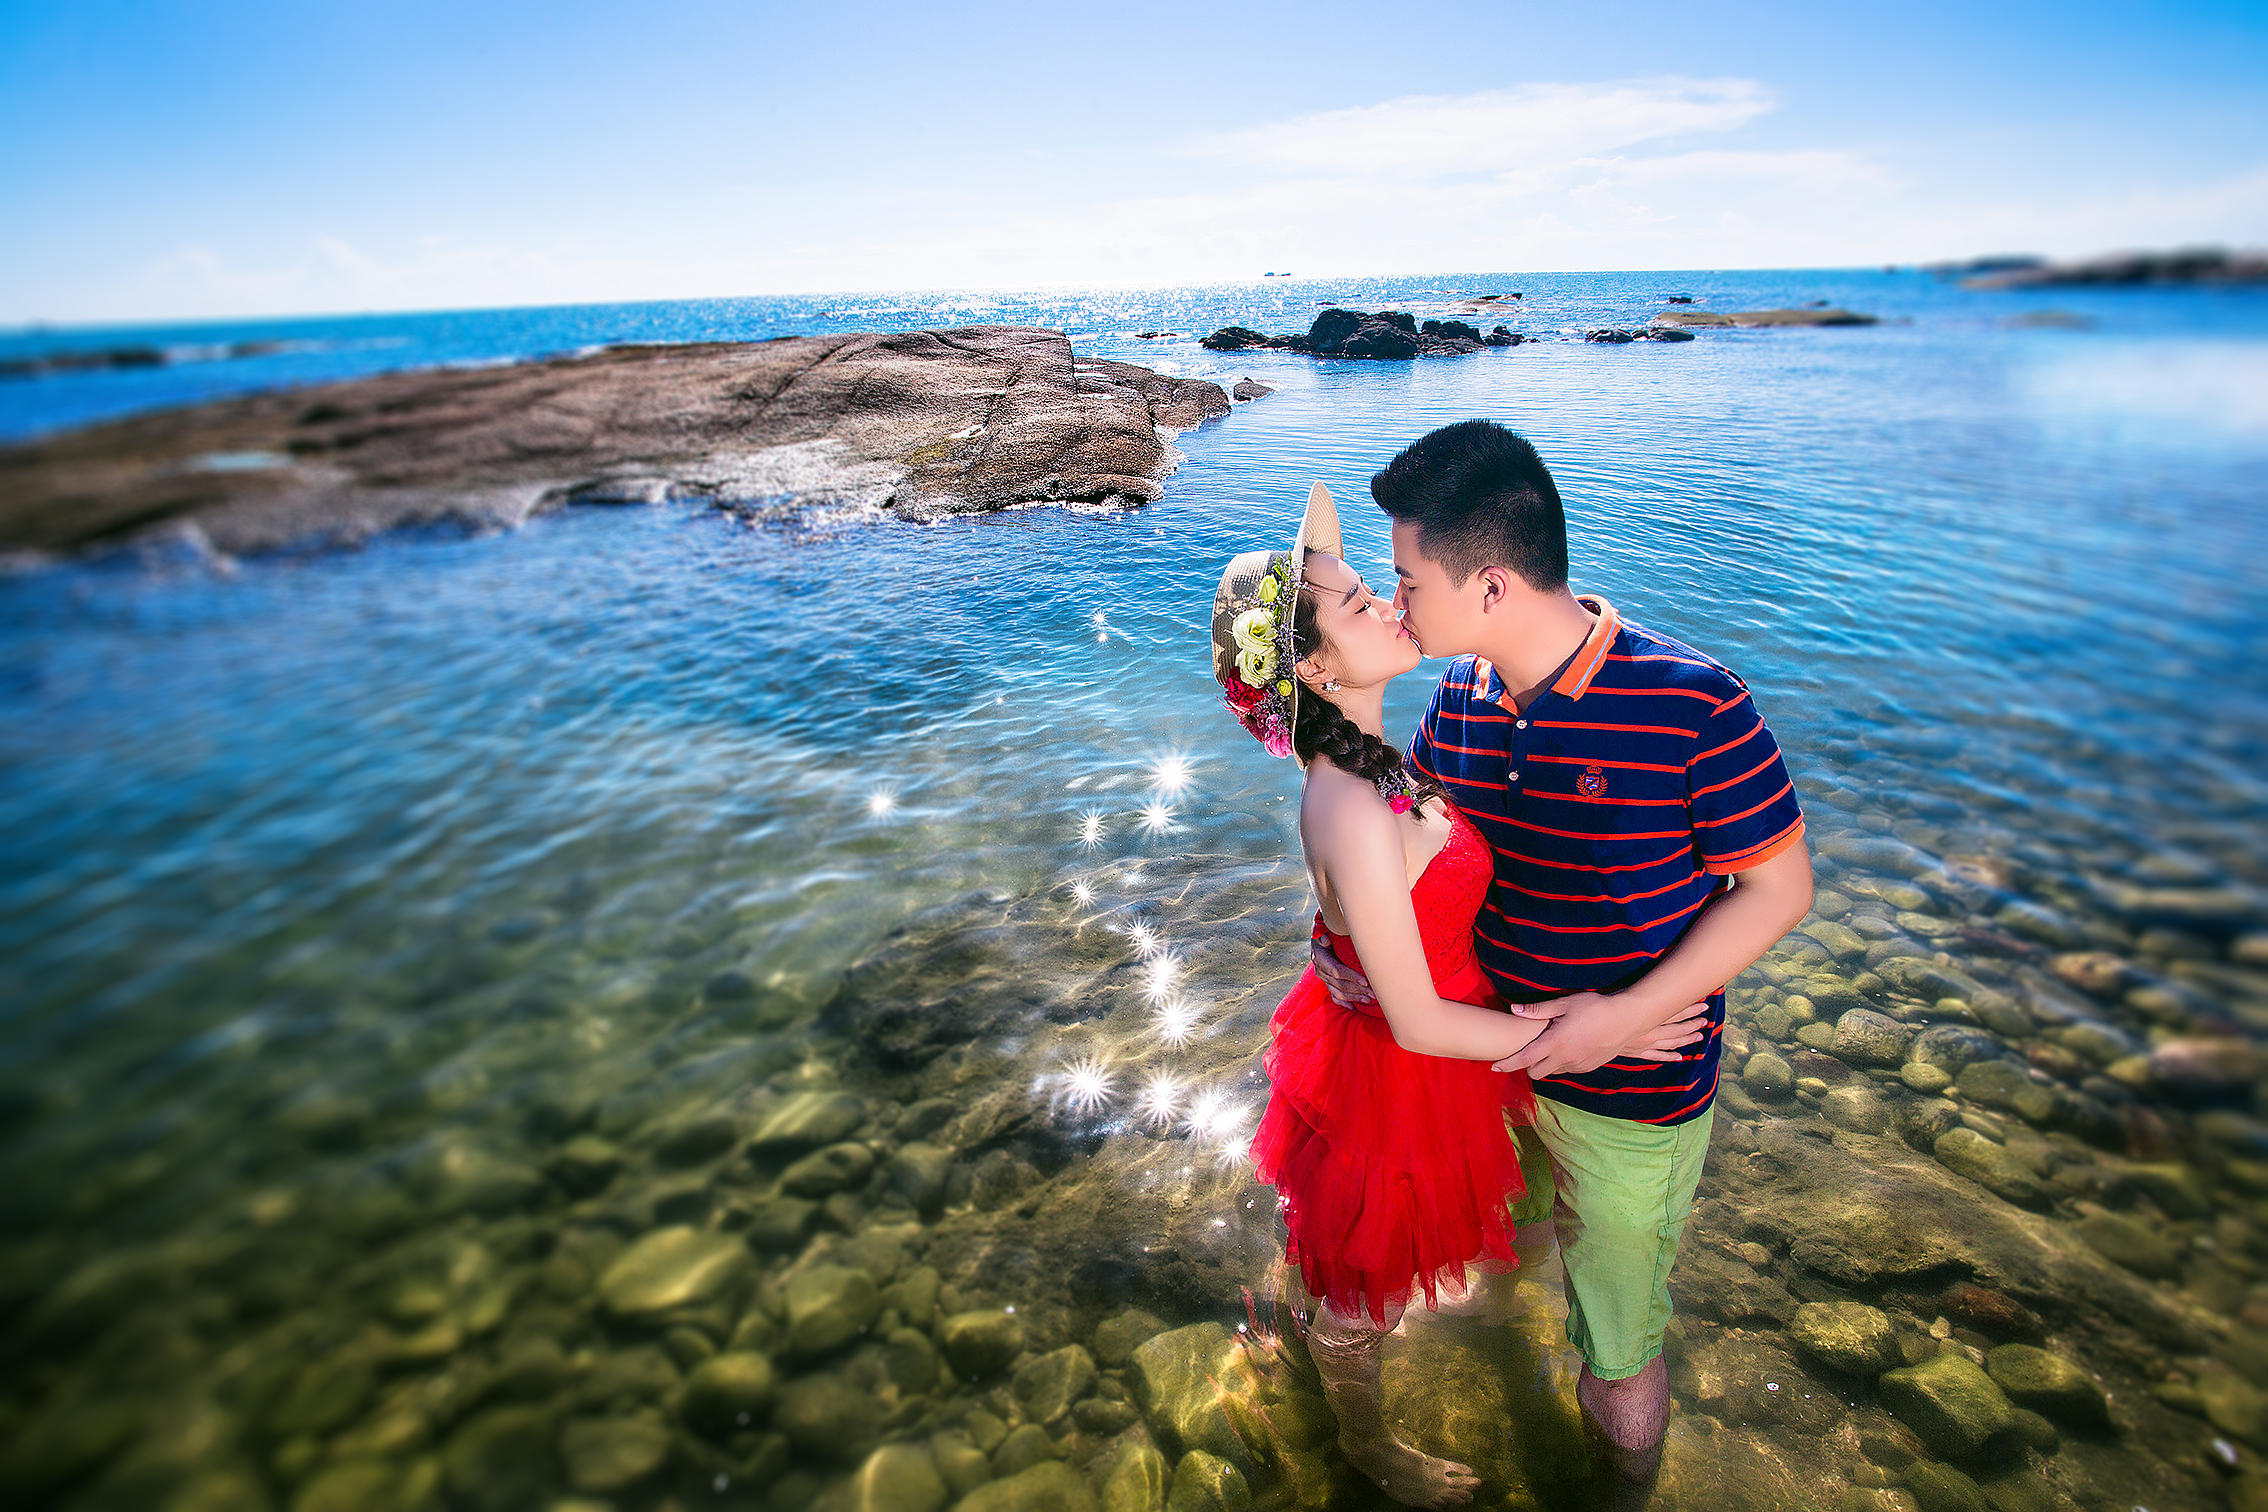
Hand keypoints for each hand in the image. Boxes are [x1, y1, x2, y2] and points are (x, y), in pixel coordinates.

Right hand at [1309, 935, 1374, 1005]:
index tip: (1365, 981)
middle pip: (1340, 984)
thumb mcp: (1322, 931)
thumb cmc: (1325, 931)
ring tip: (1369, 999)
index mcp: (1320, 959)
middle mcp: (1321, 971)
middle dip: (1358, 989)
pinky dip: (1343, 1002)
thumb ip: (1323, 935)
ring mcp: (1324, 978)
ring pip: (1339, 992)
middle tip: (1374, 993)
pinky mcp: (1327, 983)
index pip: (1337, 971)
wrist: (1319, 936)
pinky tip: (1352, 1007)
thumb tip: (1325, 940)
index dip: (1351, 977)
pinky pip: (1334, 995)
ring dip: (1354, 997)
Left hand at [1490, 993, 1711, 1076]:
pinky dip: (1562, 1063)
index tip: (1494, 1067)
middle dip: (1528, 1065)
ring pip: (1553, 1072)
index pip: (1524, 1059)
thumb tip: (1514, 1010)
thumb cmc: (1595, 1007)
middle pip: (1536, 1073)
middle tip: (1528, 1050)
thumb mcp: (1564, 1004)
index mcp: (1555, 1043)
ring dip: (1546, 1064)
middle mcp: (1564, 1059)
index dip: (1507, 1064)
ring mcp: (1578, 1065)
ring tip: (1551, 1045)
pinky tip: (1568, 1048)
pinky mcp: (1589, 1068)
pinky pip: (1568, 1070)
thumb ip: (1537, 1010)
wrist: (1627, 1019)